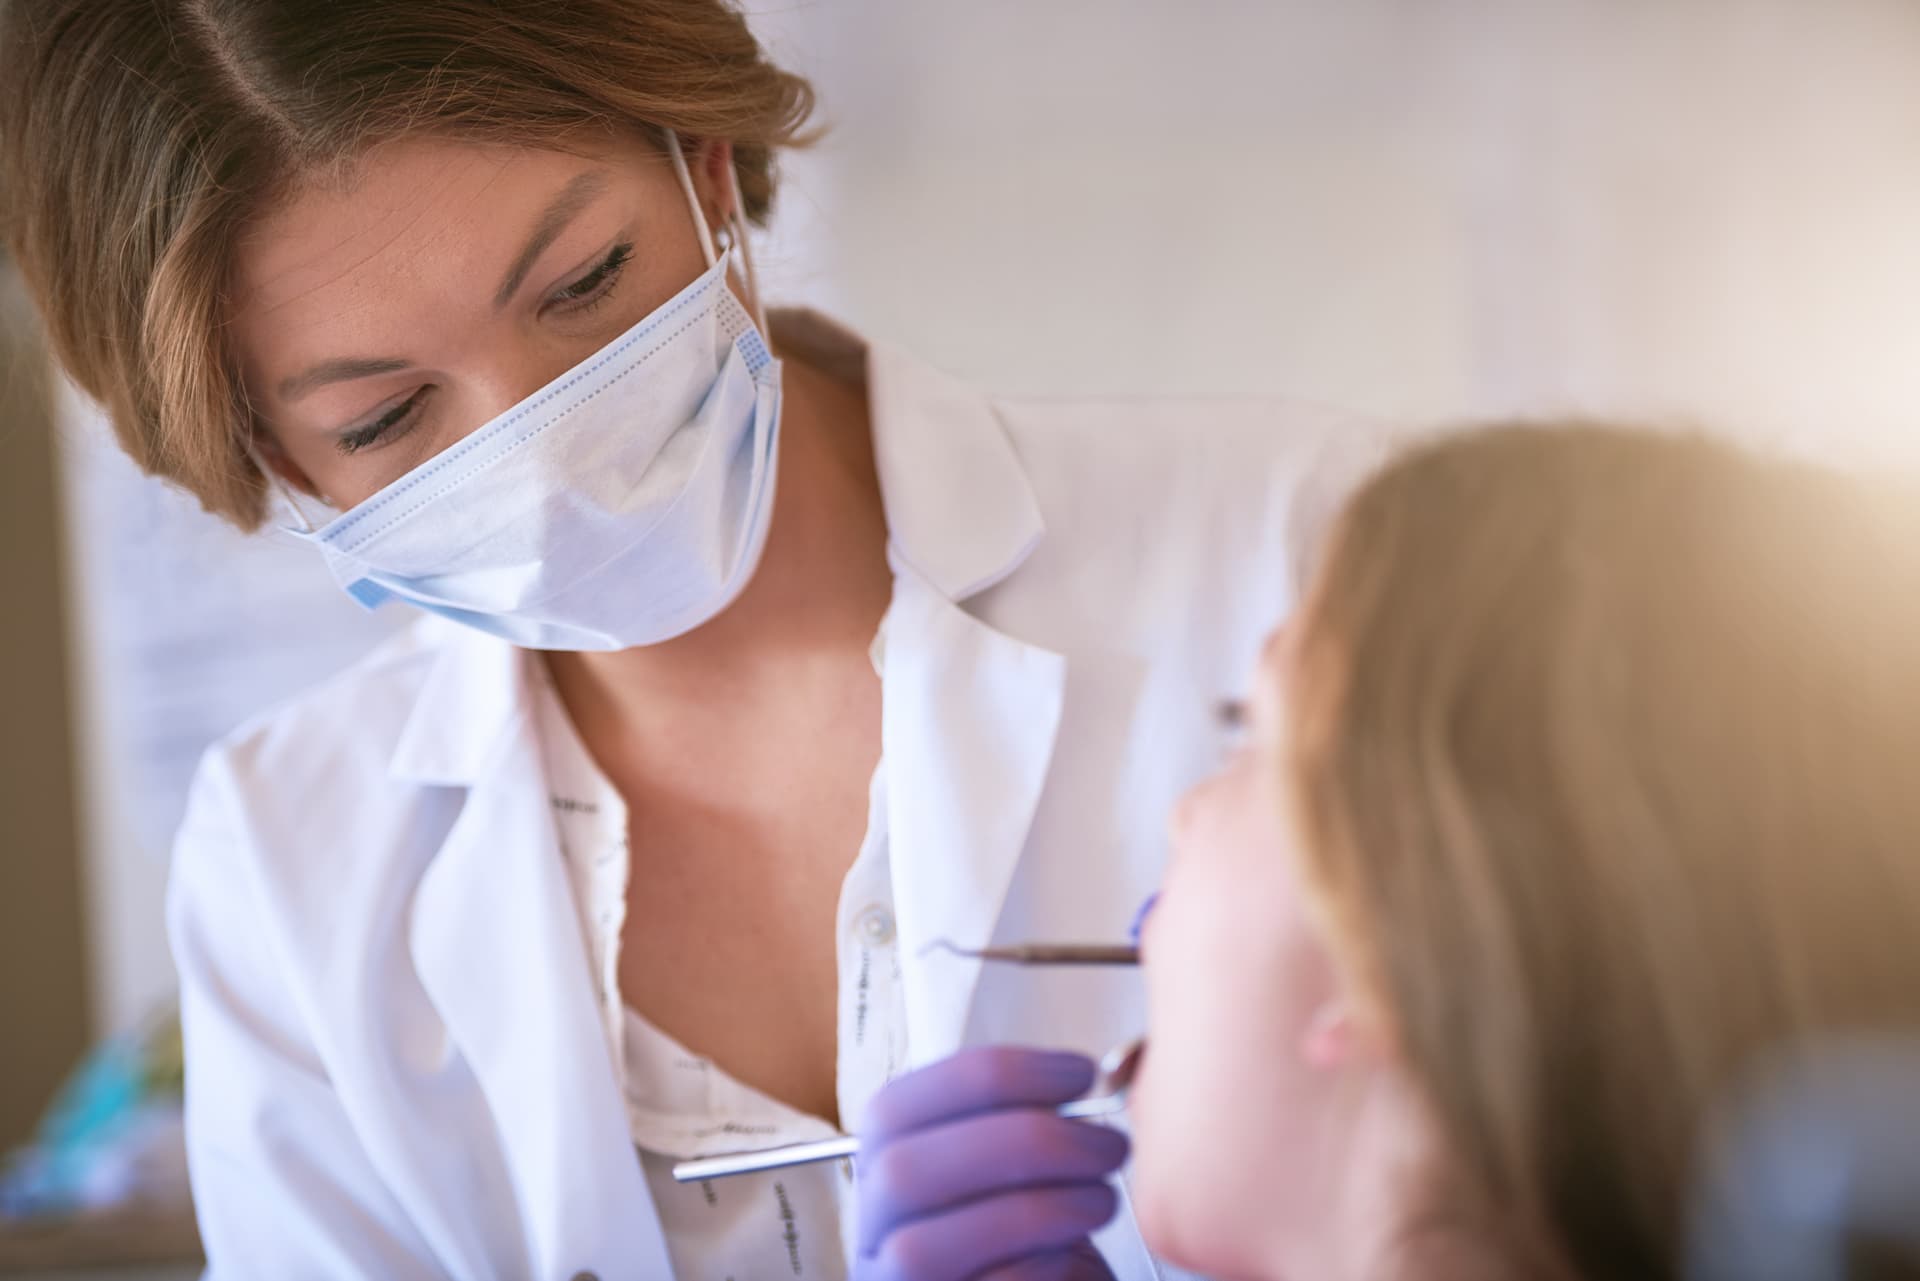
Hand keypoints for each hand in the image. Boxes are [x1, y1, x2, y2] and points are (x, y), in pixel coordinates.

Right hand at [853, 1046, 1127, 1280]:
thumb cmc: (1030, 1233)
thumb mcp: (1013, 1162)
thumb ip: (1021, 1116)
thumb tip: (1087, 1074)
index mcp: (880, 1162)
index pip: (897, 1105)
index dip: (997, 1077)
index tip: (1078, 1073)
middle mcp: (870, 1227)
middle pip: (904, 1170)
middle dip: (1024, 1141)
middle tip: (1106, 1143)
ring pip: (923, 1247)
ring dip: (1038, 1210)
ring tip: (1102, 1199)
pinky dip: (1035, 1266)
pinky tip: (1072, 1250)